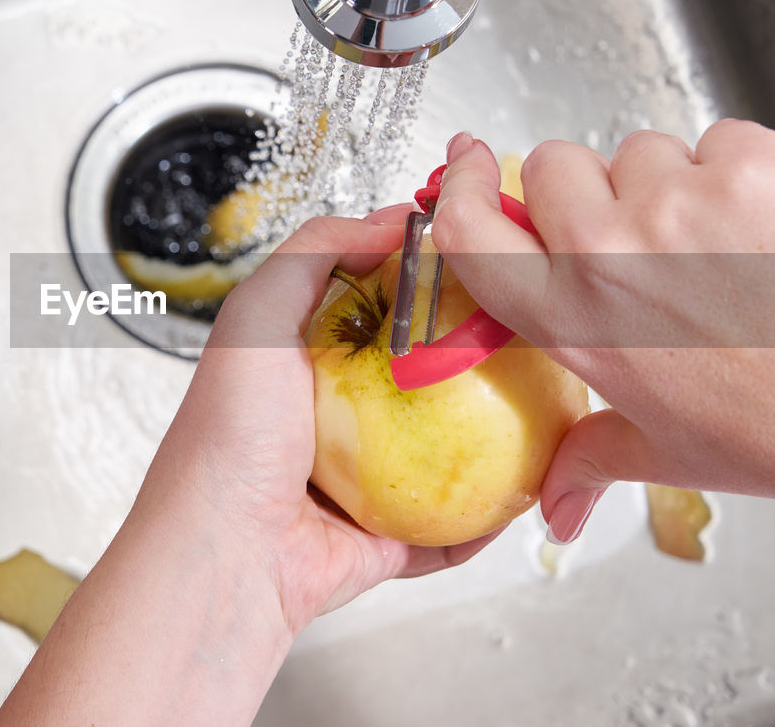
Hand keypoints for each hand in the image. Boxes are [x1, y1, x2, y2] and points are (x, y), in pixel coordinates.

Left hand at [0, 212, 498, 725]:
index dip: (425, 281)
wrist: (227, 555)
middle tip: (527, 333)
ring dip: (492, 432)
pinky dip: (490, 509)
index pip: (378, 306)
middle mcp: (334, 419)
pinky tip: (529, 482)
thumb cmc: (229, 436)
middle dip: (471, 356)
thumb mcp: (256, 316)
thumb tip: (392, 219)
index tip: (481, 262)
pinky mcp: (390, 536)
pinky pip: (453, 522)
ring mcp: (365, 482)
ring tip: (547, 403)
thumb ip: (312, 254)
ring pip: (446, 450)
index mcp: (302, 363)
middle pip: (420, 377)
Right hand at [431, 120, 774, 542]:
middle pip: (556, 166)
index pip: (470, 231)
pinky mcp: (747, 165)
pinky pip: (717, 138)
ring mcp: (675, 203)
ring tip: (715, 239)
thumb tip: (555, 505)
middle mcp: (607, 254)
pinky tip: (762, 223)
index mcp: (570, 319)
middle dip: (587, 189)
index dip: (462, 185)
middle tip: (634, 230)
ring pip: (640, 150)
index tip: (469, 161)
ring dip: (666, 181)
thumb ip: (585, 461)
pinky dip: (736, 168)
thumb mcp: (660, 451)